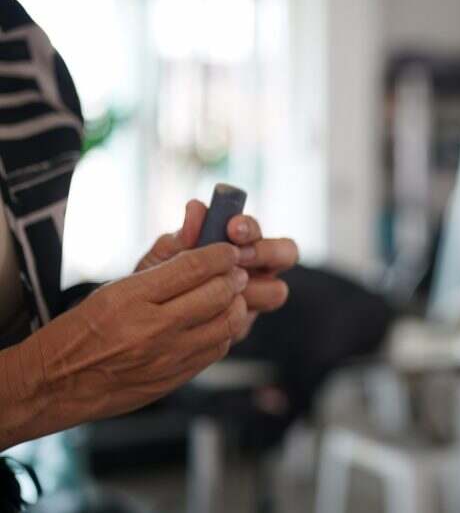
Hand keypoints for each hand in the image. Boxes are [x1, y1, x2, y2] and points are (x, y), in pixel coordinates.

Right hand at [0, 244, 248, 447]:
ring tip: (232, 295)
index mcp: (131, 298)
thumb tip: (200, 243)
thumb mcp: (112, 289)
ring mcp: (166, 357)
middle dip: (233, 277)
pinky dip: (225, 331)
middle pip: (217, 294)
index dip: (221, 254)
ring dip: (236, 304)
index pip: (194, 267)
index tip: (229, 249)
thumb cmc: (81, 329)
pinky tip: (217, 322)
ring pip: (226, 323)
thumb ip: (160, 268)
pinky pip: (216, 349)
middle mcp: (152, 328)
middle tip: (236, 271)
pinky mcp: (174, 379)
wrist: (55, 383)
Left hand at [137, 200, 296, 341]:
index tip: (232, 228)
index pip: (257, 230)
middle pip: (287, 253)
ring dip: (254, 287)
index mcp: (238, 244)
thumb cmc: (155, 280)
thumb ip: (181, 236)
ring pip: (276, 291)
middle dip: (266, 252)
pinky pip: (250, 321)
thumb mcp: (163, 257)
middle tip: (240, 256)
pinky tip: (208, 315)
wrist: (142, 322)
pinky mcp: (242, 326)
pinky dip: (232, 316)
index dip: (250, 227)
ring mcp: (253, 298)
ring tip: (226, 289)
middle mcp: (254, 268)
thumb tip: (196, 208)